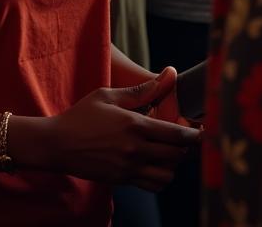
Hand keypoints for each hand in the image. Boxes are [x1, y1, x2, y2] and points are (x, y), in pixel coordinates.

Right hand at [37, 69, 199, 189]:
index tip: (202, 131)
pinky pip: (153, 185)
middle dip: (187, 148)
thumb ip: (141, 90)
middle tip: (186, 140)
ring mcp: (129, 167)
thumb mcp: (108, 95)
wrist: (58, 144)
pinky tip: (156, 165)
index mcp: (134, 124)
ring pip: (168, 174)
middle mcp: (135, 149)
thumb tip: (168, 75)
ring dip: (174, 165)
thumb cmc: (82, 115)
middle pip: (176, 155)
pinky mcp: (123, 180)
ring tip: (170, 153)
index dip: (194, 134)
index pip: (176, 134)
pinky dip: (161, 178)